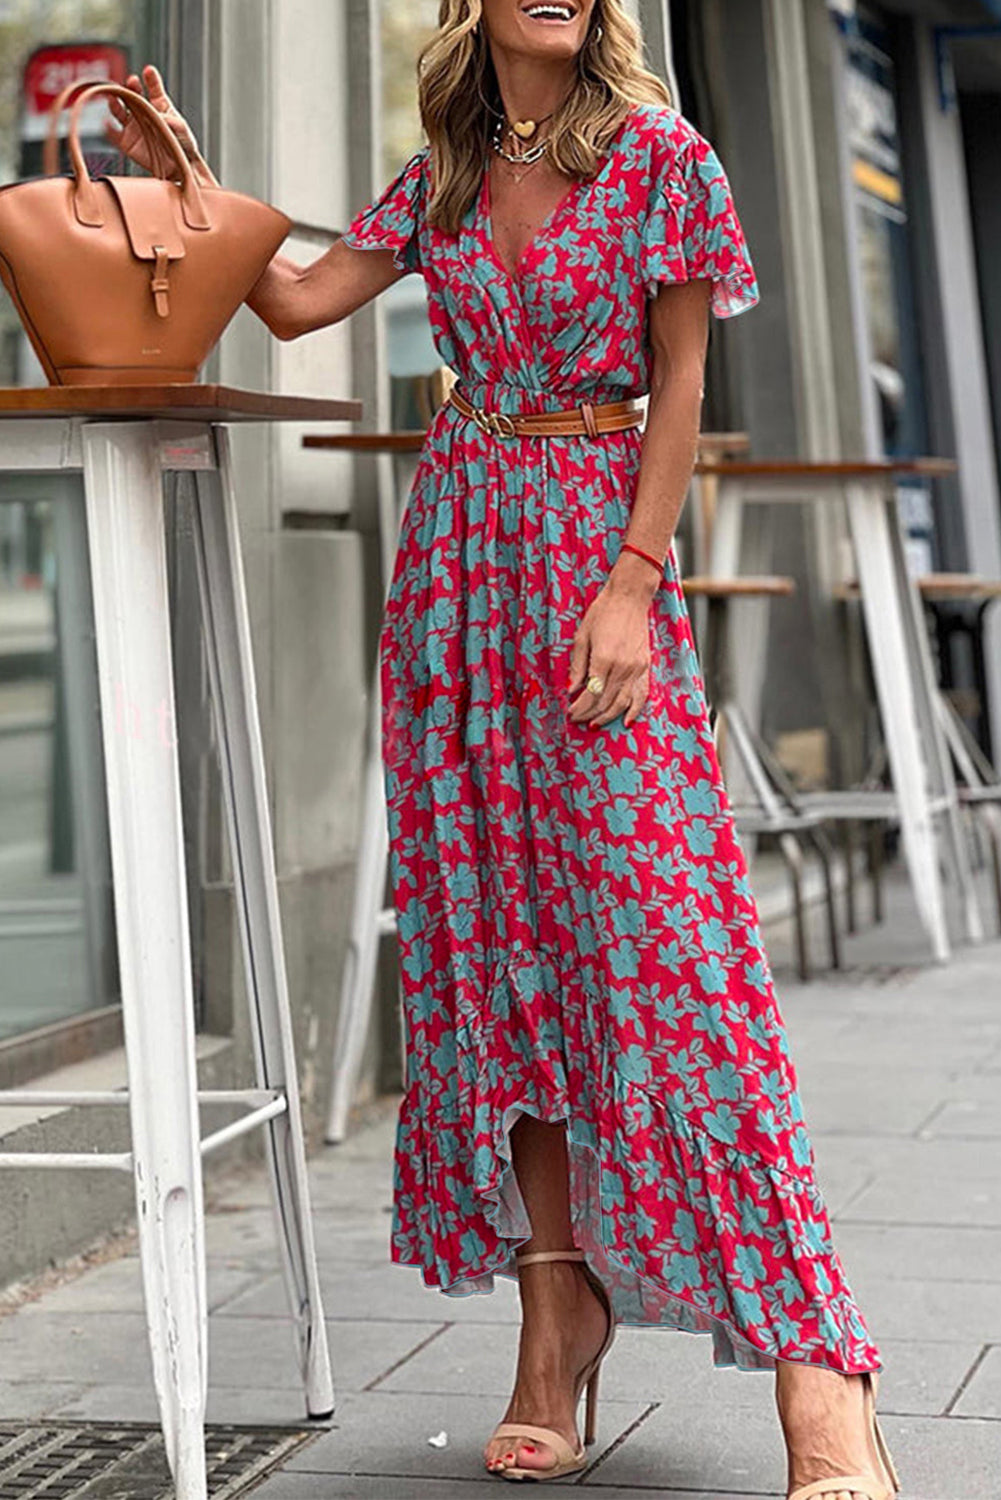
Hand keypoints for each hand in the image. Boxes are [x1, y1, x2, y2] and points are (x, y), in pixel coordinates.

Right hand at [104, 64, 208, 181]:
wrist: (178, 169)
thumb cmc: (183, 146)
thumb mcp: (183, 131)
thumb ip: (174, 122)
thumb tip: (161, 115)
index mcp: (159, 105)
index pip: (154, 89)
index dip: (151, 80)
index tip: (149, 71)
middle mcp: (143, 112)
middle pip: (133, 95)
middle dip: (131, 87)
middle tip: (132, 82)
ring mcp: (133, 125)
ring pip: (119, 110)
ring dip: (115, 103)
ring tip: (113, 98)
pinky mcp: (126, 141)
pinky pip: (114, 134)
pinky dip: (108, 129)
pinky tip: (106, 123)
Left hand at [567, 560, 656, 729]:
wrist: (629, 597)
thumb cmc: (603, 612)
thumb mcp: (581, 636)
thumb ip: (577, 666)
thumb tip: (571, 688)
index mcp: (604, 659)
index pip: (590, 694)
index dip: (579, 707)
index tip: (570, 713)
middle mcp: (622, 667)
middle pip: (605, 702)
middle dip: (589, 714)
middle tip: (578, 720)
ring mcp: (636, 668)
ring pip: (622, 703)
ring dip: (608, 717)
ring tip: (595, 724)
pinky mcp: (645, 667)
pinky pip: (641, 695)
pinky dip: (634, 711)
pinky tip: (626, 721)